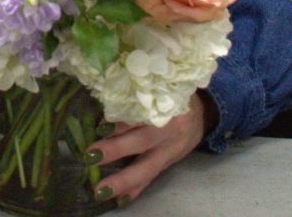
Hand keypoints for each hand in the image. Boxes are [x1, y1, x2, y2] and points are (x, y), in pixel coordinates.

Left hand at [89, 91, 211, 204]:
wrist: (201, 116)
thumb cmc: (169, 98)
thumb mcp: (156, 92)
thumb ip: (134, 102)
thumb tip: (103, 116)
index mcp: (165, 106)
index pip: (141, 114)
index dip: (120, 122)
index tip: (99, 127)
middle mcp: (170, 130)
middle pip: (142, 141)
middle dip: (116, 150)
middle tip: (91, 156)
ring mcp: (171, 150)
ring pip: (147, 167)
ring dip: (123, 180)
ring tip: (101, 189)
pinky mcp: (169, 164)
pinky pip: (152, 178)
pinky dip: (136, 189)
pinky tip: (121, 199)